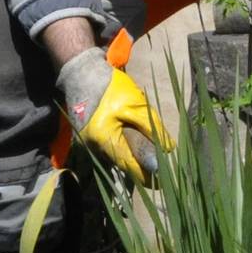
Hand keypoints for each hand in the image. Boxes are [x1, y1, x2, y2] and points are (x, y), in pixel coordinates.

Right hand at [55, 46, 169, 183]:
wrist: (83, 71)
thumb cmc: (111, 87)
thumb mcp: (136, 106)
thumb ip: (153, 128)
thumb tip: (169, 148)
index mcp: (104, 140)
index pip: (129, 166)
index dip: (146, 175)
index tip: (162, 181)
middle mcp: (92, 146)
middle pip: (122, 161)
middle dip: (140, 162)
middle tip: (159, 162)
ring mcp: (88, 140)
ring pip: (115, 153)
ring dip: (131, 151)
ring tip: (148, 146)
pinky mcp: (88, 133)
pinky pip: (108, 144)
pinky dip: (121, 142)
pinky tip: (130, 134)